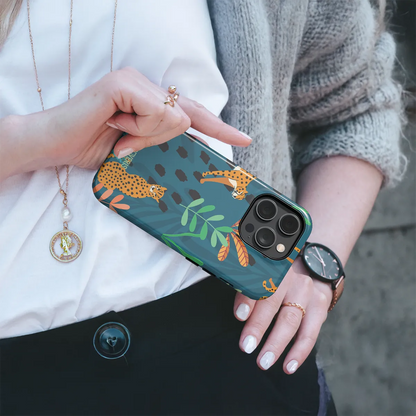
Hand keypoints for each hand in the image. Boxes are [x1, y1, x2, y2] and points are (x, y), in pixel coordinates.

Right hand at [11, 67, 250, 174]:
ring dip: (146, 137)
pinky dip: (138, 129)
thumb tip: (188, 141)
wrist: (54, 146)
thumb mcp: (137, 150)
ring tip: (117, 132)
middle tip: (126, 140)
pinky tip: (115, 125)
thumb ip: (162, 142)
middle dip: (162, 140)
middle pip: (186, 117)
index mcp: (151, 100)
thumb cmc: (93, 149)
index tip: (243, 139)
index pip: (193, 113)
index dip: (219, 127)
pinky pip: (156, 113)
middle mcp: (147, 85)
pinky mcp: (123, 83)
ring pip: (173, 118)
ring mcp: (136, 80)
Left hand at [233, 258, 332, 371]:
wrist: (312, 264)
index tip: (239, 315)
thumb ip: (248, 288)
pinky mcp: (320, 305)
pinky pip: (310, 332)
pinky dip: (299, 351)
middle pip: (272, 301)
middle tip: (246, 346)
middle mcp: (290, 276)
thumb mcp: (261, 273)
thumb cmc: (277, 273)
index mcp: (271, 265)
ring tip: (263, 361)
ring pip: (291, 320)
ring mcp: (307, 291)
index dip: (248, 298)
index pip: (257, 282)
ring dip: (276, 343)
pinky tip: (288, 366)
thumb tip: (239, 313)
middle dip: (258, 326)